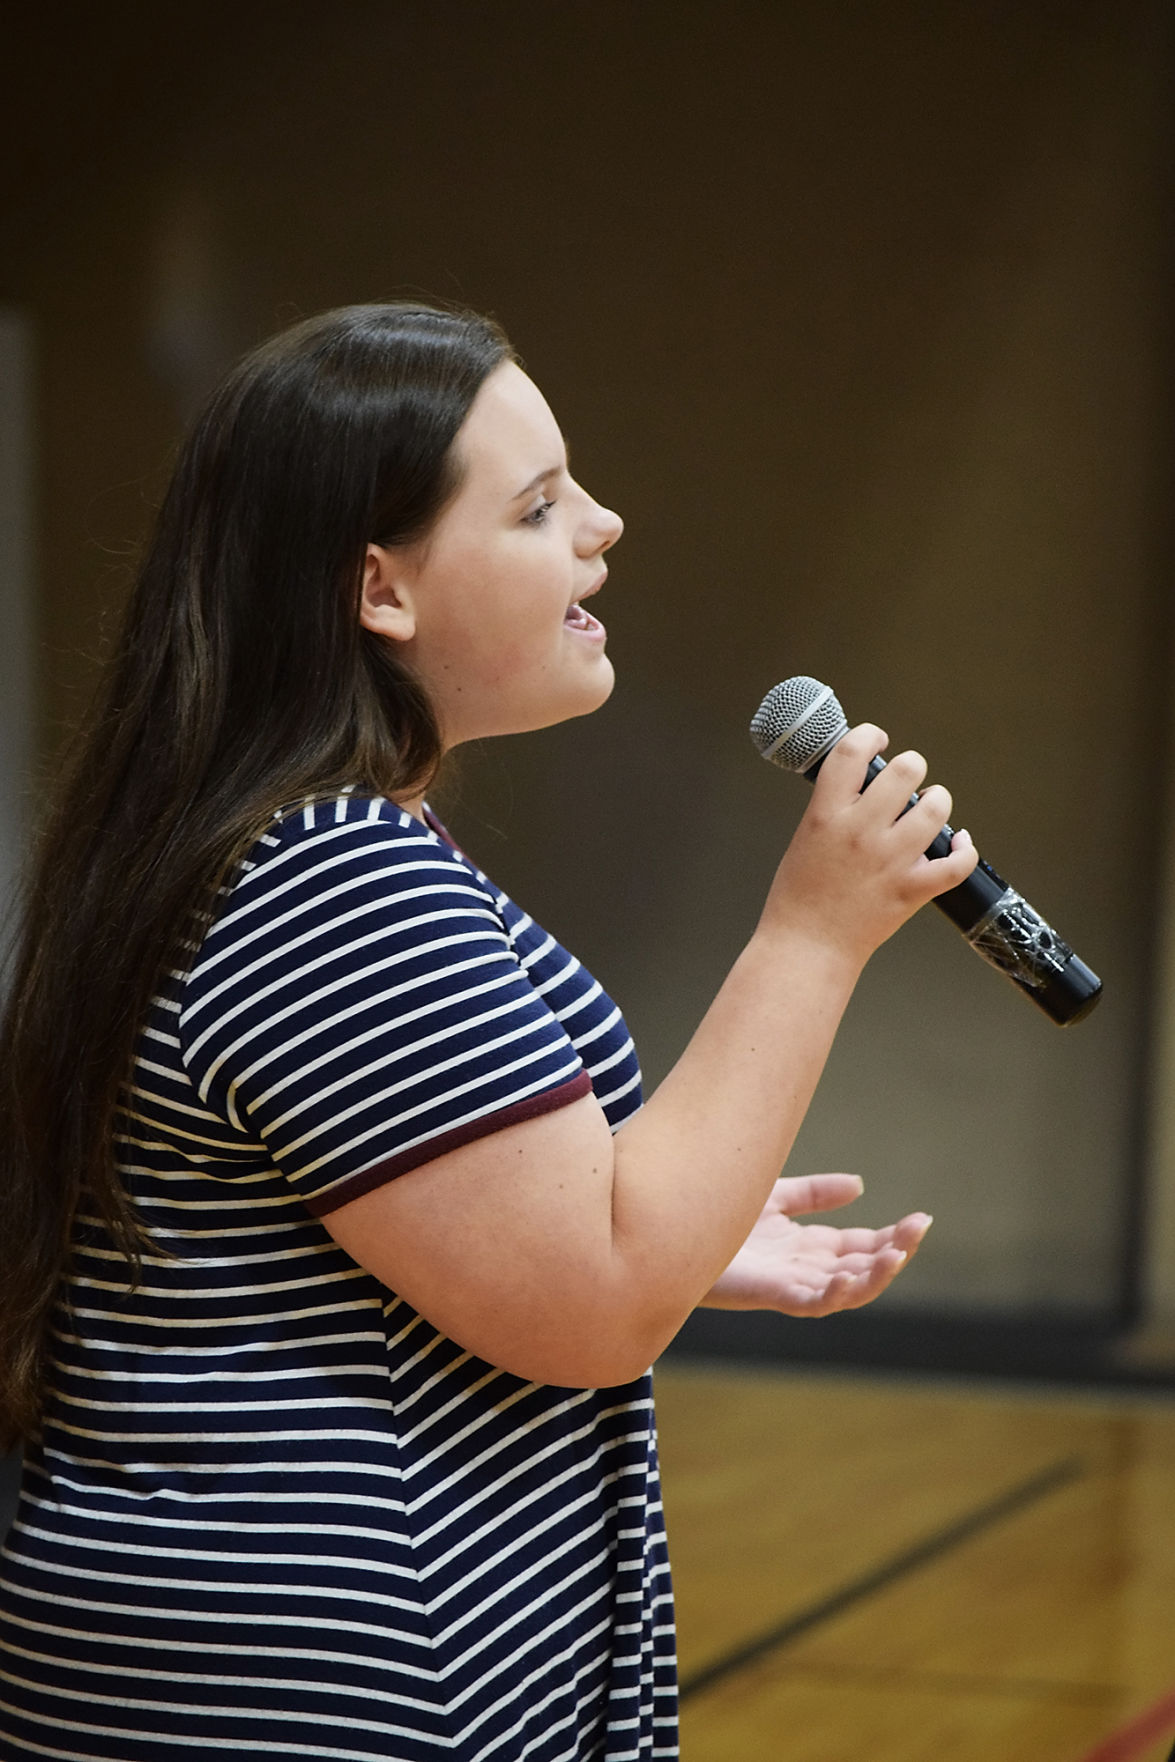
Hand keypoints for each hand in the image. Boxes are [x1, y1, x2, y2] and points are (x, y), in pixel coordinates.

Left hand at [698, 1173, 930, 1316]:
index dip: (892, 1237)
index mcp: (809, 1247)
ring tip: (897, 1255)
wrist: (672, 1229)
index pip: (861, 1246)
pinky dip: (834, 1294)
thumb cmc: (715, 1217)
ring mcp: (789, 1283)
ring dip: (875, 1275)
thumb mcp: (775, 1197)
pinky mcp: (769, 1293)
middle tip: (918, 1229)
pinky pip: (810, 1302)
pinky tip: (849, 1276)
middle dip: (894, 1251)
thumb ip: (814, 1193)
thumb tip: (860, 1186)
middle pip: (862, 1266)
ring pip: (846, 1290)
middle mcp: (805, 1268)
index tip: (920, 1220)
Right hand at [761, 723, 977, 966]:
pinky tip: (958, 845)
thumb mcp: (805, 837)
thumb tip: (864, 784)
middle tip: (907, 778)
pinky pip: (957, 863)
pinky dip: (964, 851)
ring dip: (938, 802)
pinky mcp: (911, 889)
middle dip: (911, 768)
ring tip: (931, 807)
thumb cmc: (799, 896)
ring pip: (936, 809)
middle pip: (906, 769)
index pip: (853, 751)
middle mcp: (861, 831)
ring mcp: (889, 860)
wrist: (807, 946)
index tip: (877, 739)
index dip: (870, 735)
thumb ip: (834, 807)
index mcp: (826, 814)